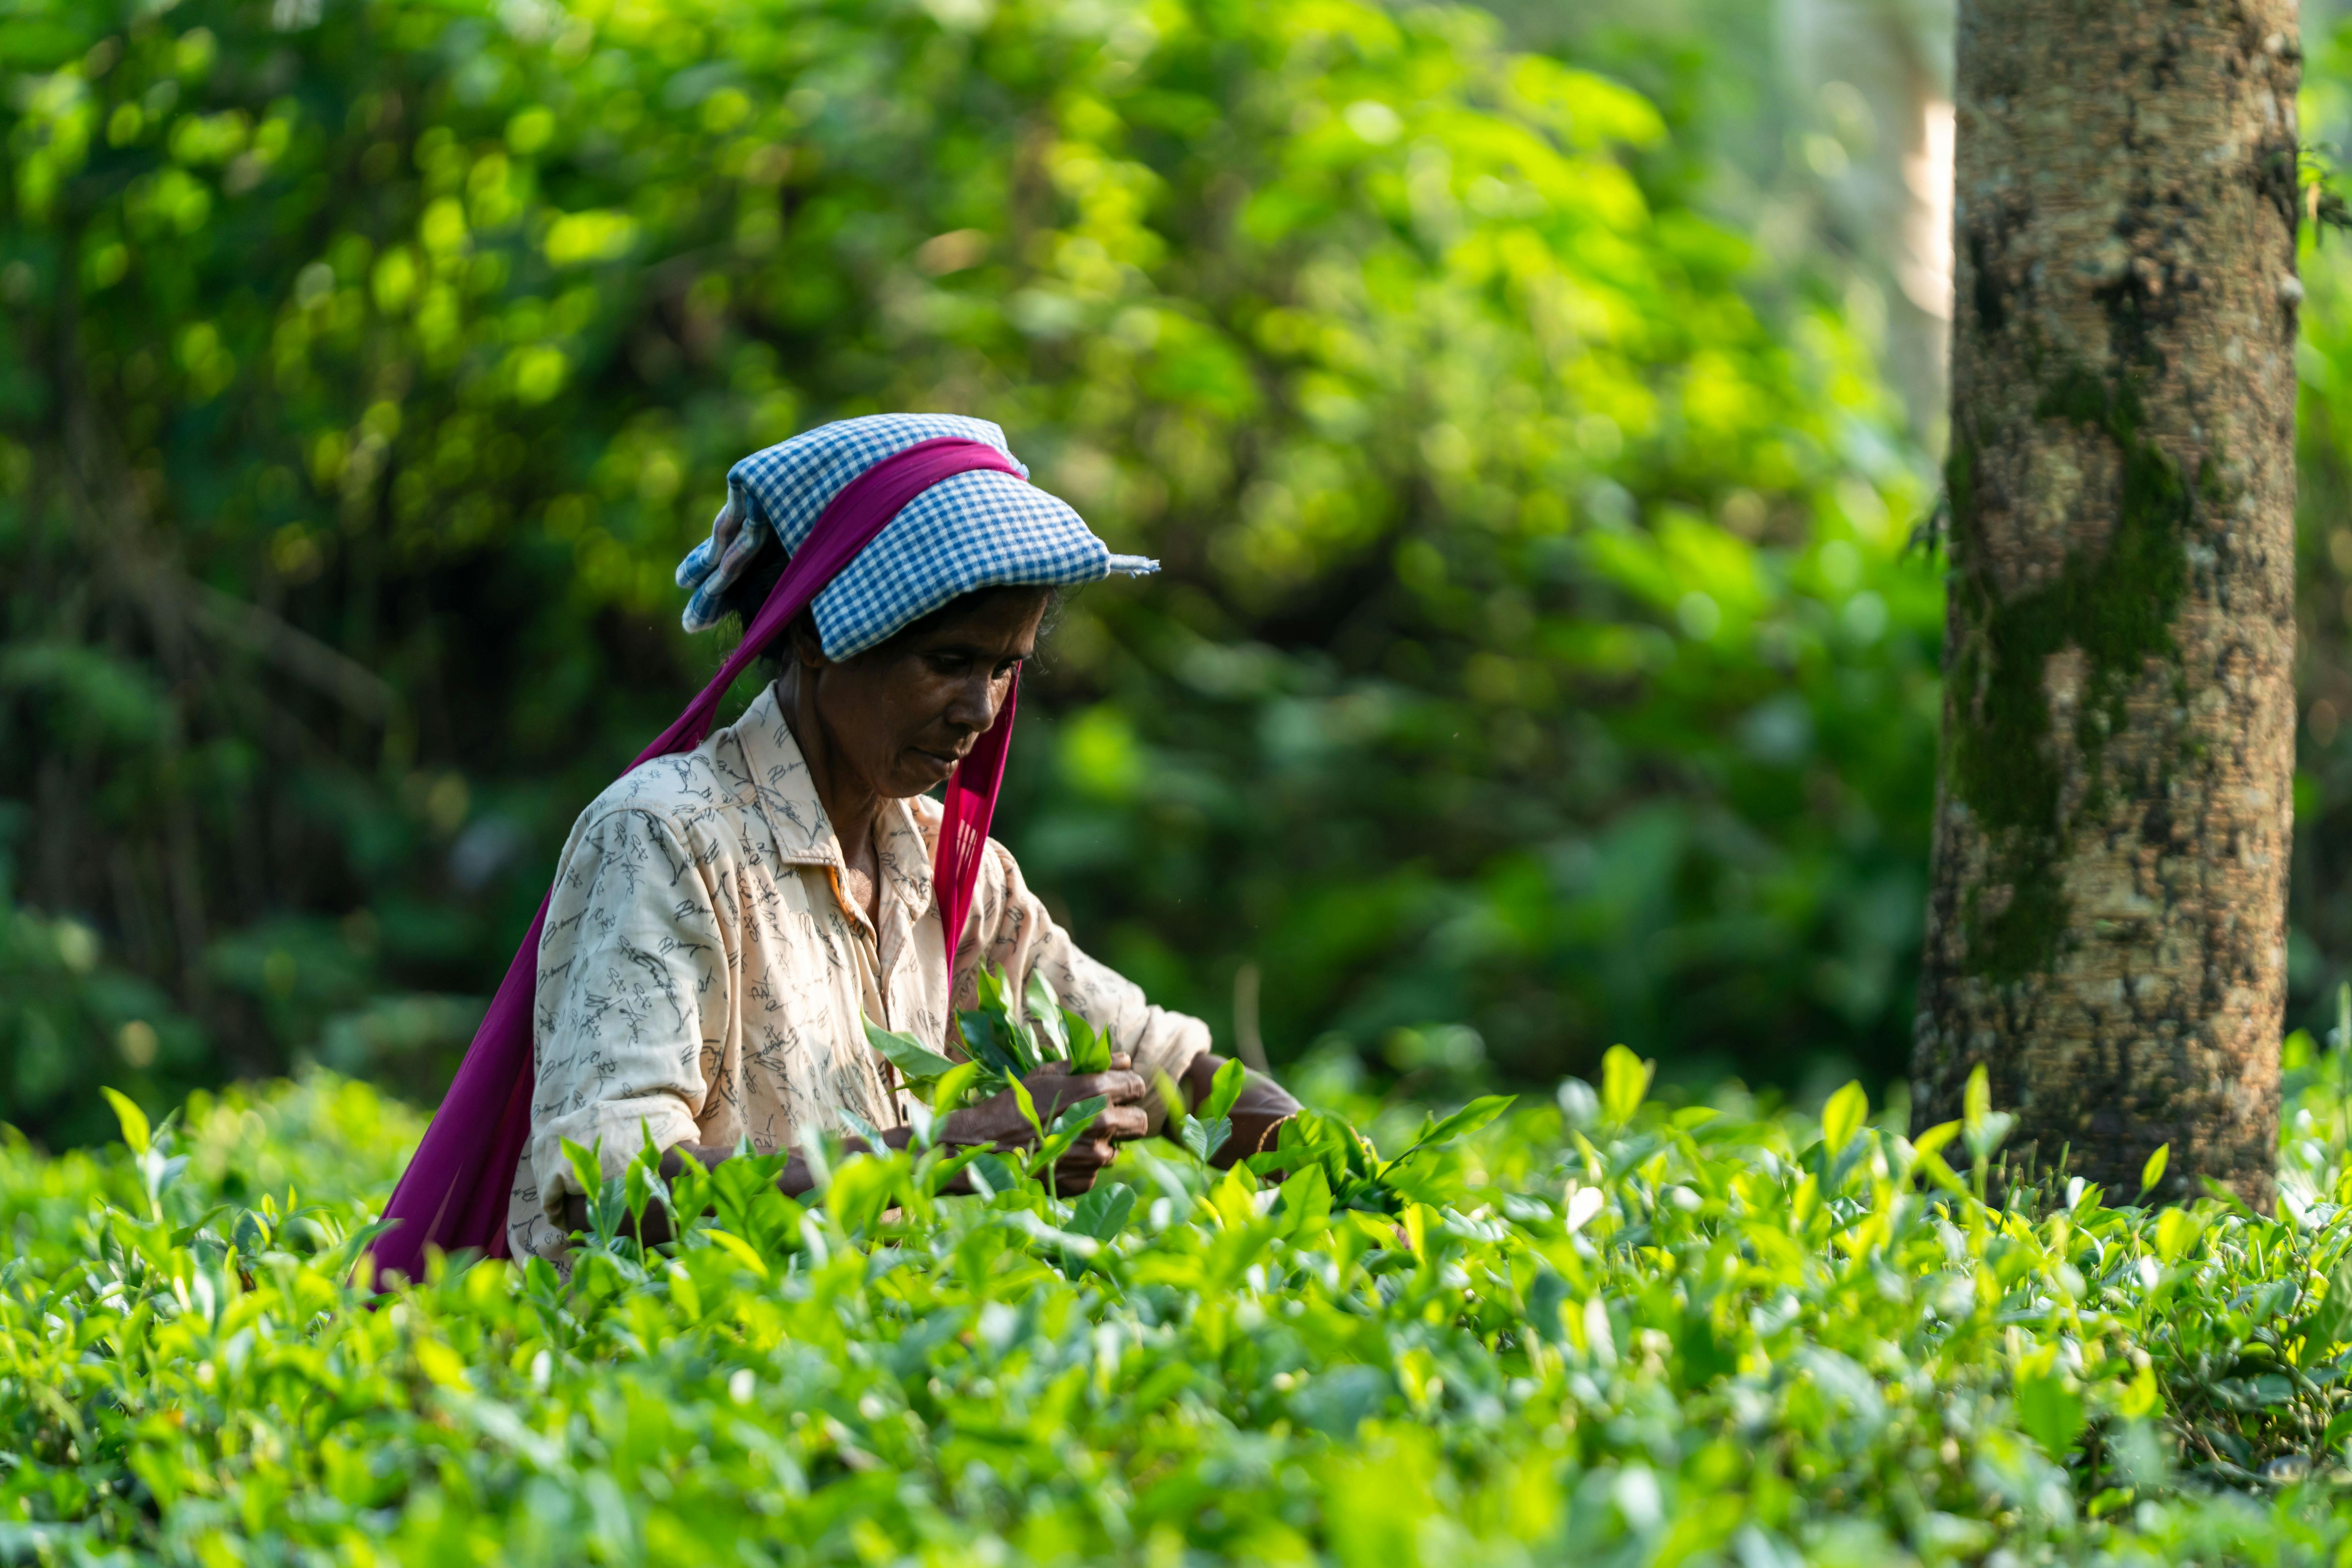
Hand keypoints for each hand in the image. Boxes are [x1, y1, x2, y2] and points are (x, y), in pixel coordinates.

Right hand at [940, 1054, 1148, 1189]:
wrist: (985, 1146)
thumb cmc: (1014, 1103)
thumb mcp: (1048, 1073)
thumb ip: (1091, 1064)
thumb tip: (1125, 1059)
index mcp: (1096, 1091)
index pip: (1137, 1086)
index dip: (1128, 1087)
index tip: (1116, 1090)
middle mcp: (1102, 1123)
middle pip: (1140, 1122)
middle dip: (1126, 1118)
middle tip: (1103, 1117)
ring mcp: (1095, 1156)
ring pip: (1117, 1149)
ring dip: (1101, 1144)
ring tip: (1070, 1137)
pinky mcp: (1086, 1181)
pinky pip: (1096, 1171)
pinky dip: (1083, 1165)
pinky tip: (1058, 1156)